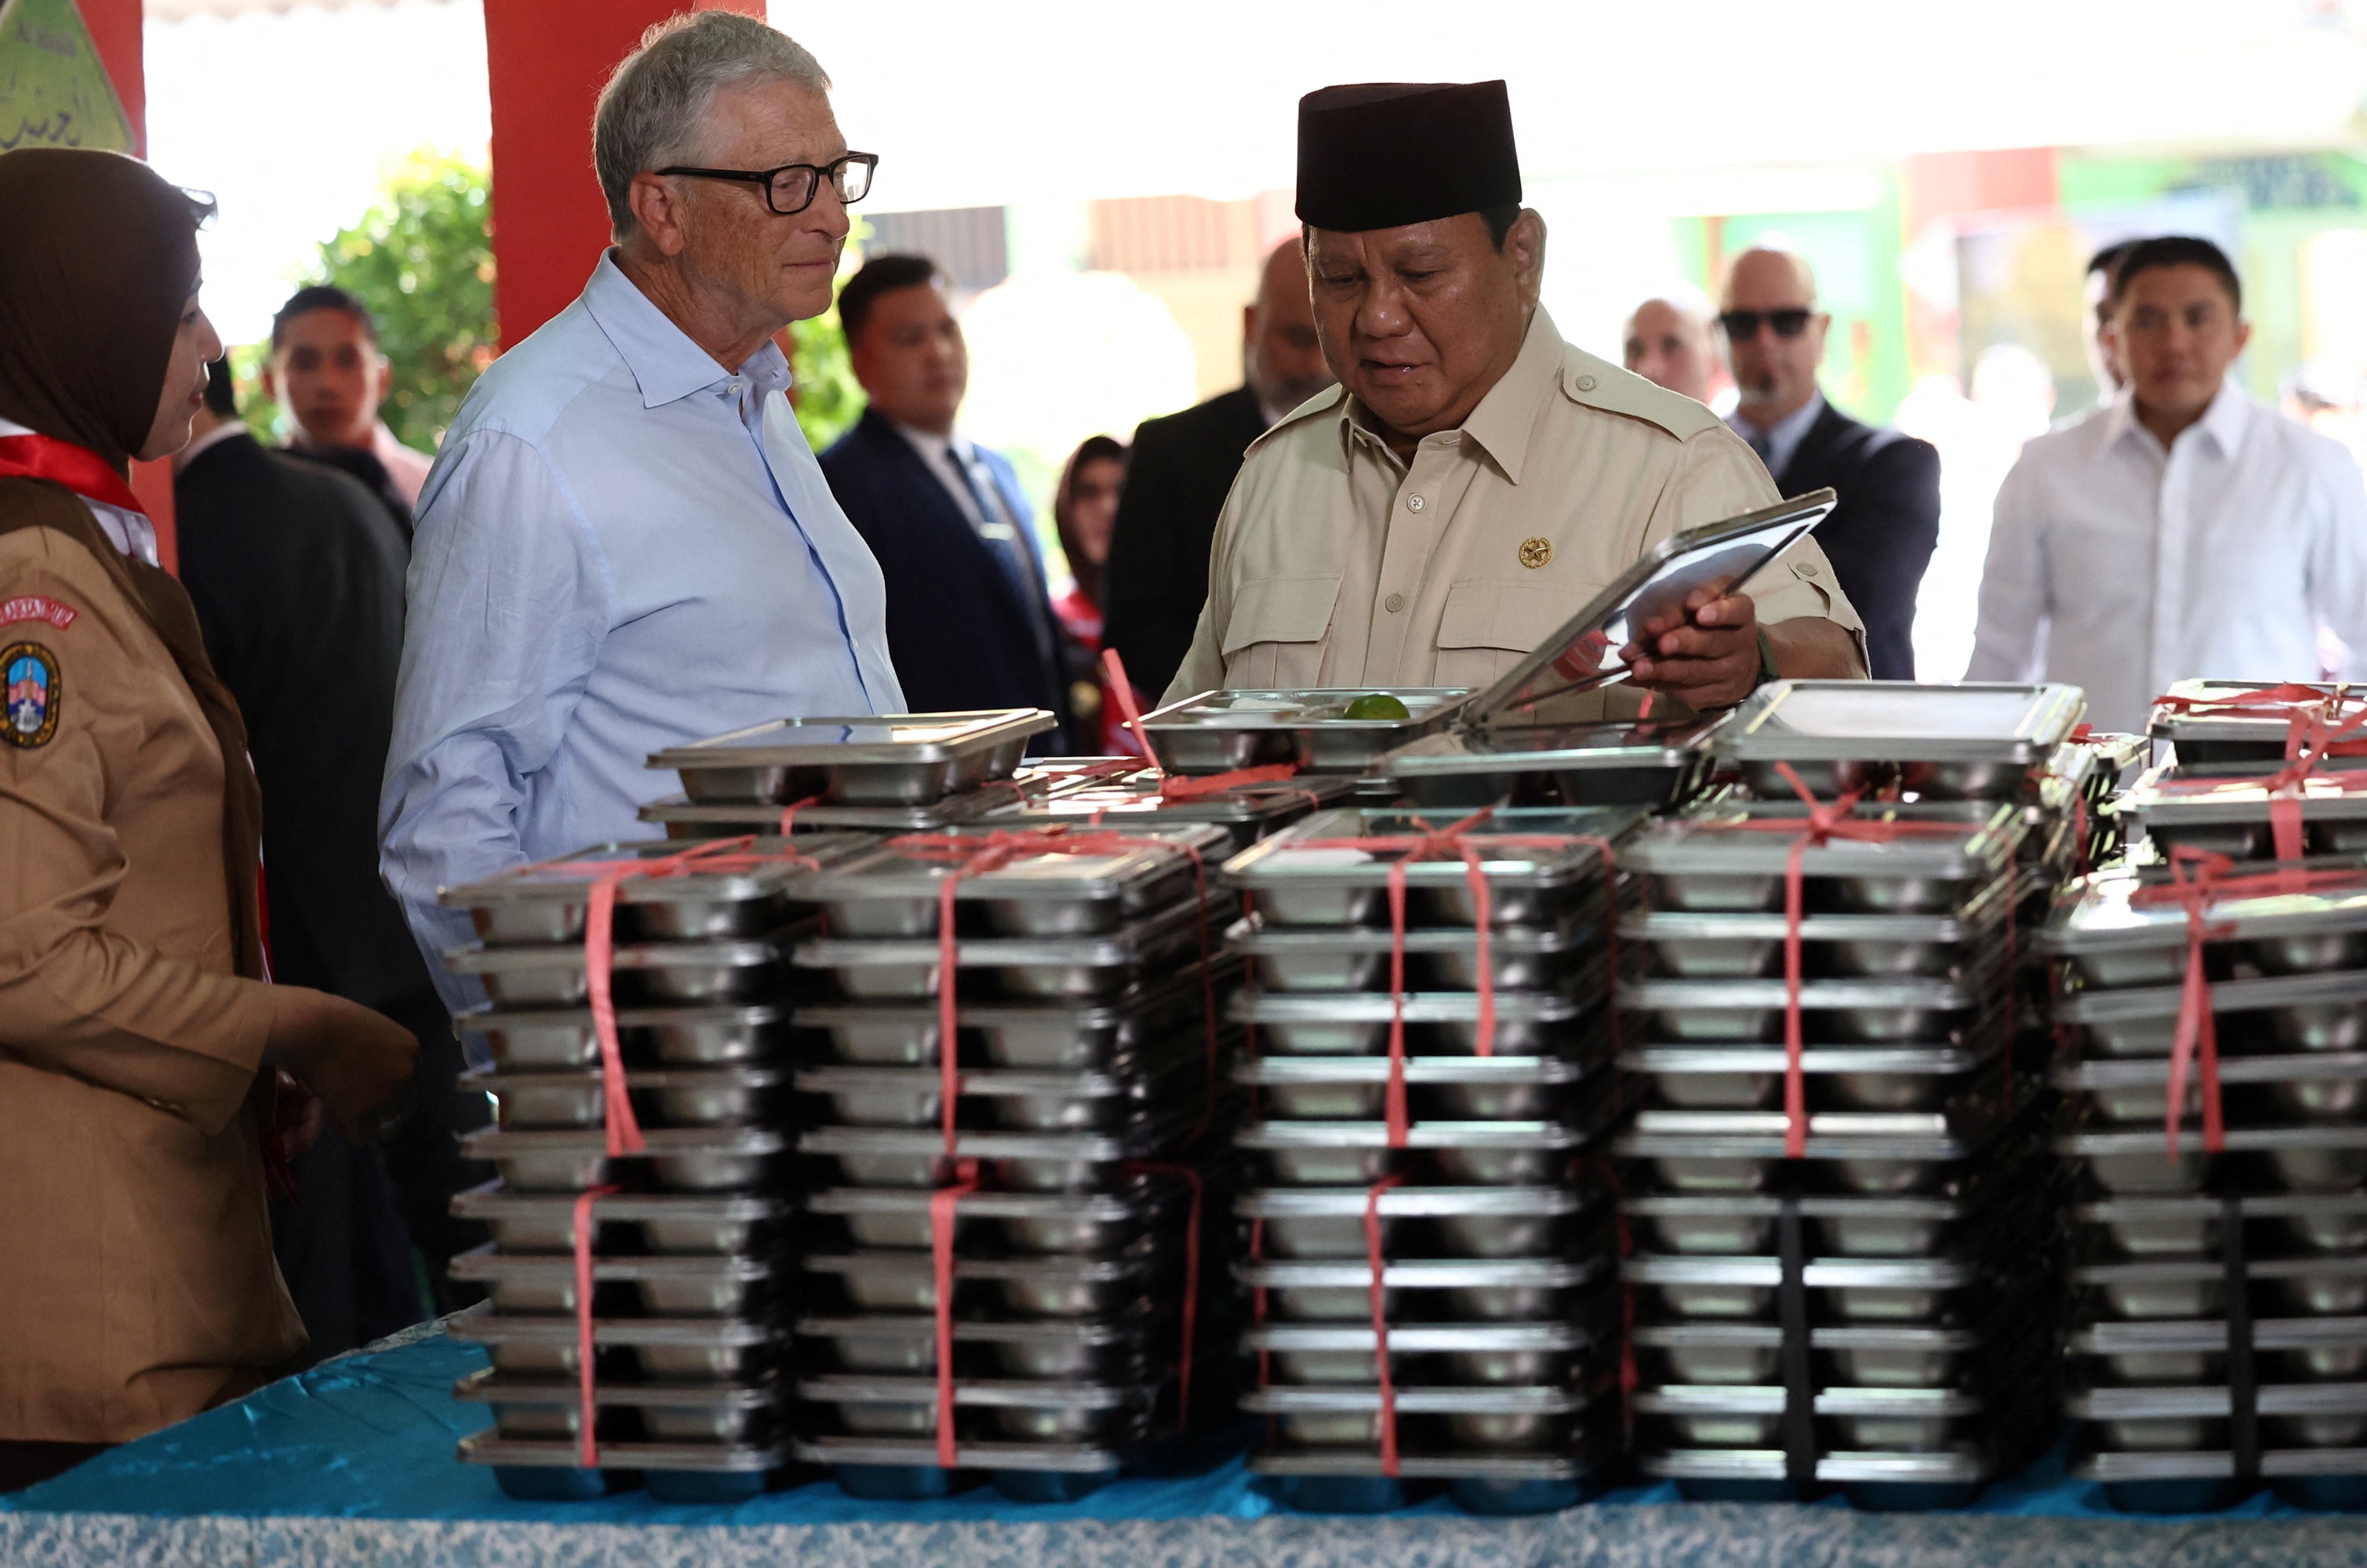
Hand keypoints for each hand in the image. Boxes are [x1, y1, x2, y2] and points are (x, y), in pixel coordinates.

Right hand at [265, 988, 419, 1141]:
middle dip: (385, 1110)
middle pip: (403, 1107)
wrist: (311, 1029)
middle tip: (364, 1109)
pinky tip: (337, 1119)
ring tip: (350, 1116)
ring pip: (386, 1125)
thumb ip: (387, 1051)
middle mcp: (405, 1075)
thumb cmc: (334, 1020)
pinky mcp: (360, 1113)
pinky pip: (361, 1134)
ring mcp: (384, 1095)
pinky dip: (348, 1129)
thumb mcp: (376, 1028)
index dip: (394, 1092)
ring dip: (369, 1123)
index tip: (378, 1094)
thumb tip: (381, 1070)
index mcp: (411, 1051)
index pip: (412, 1083)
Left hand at [1624, 584, 1761, 710]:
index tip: (1693, 605)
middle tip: (1662, 643)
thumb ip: (1679, 609)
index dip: (1718, 610)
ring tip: (1639, 667)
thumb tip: (1649, 625)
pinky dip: (1655, 682)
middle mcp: (1738, 643)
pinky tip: (1635, 678)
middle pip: (1712, 642)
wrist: (1734, 664)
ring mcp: (1728, 671)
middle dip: (1684, 641)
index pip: (1737, 610)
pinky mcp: (1712, 693)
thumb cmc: (1707, 623)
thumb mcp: (1699, 605)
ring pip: (1695, 671)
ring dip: (1663, 669)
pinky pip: (1682, 690)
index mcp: (1740, 613)